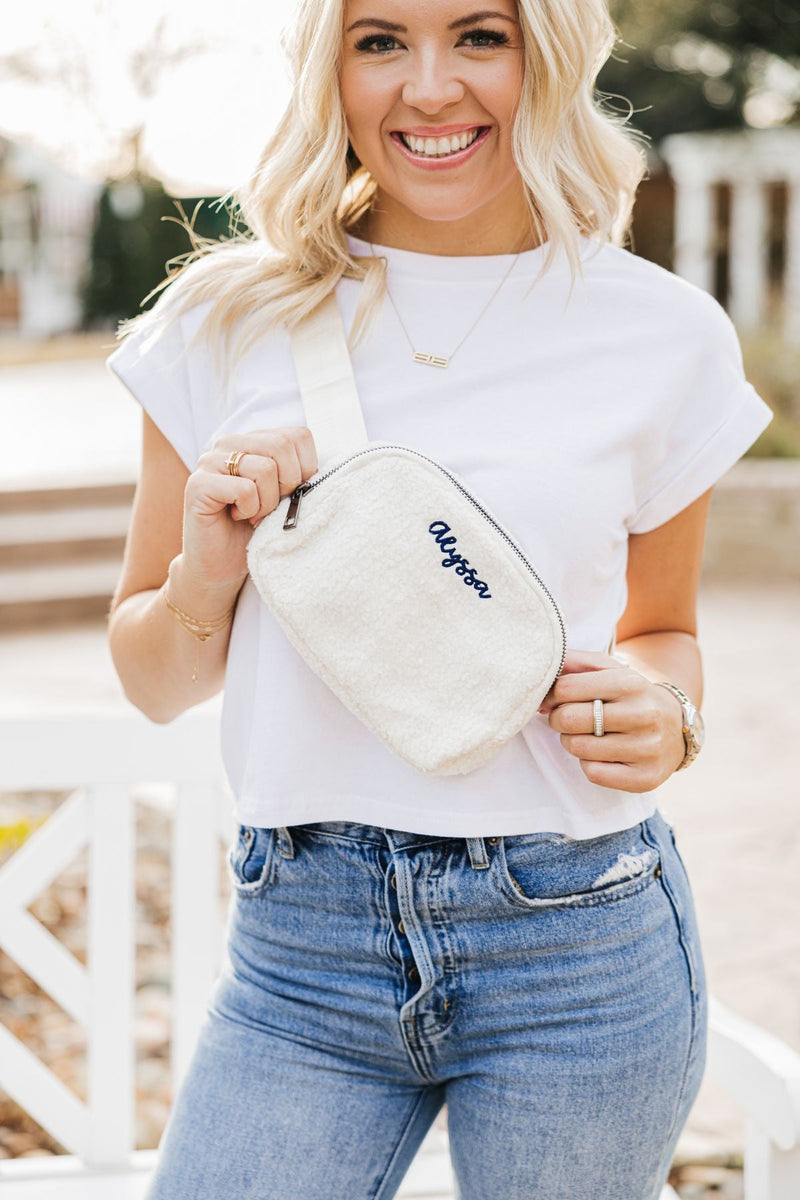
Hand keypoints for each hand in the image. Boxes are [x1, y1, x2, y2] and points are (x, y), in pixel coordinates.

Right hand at [180, 427, 317, 590]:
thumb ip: (298, 474)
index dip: (306, 469)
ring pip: (265, 468)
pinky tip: (237, 517)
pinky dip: (249, 510)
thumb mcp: (284, 497)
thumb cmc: (254, 529)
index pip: (298, 436)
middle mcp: (229, 443)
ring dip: (267, 502)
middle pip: (281, 446)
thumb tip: (319, 472)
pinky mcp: (198, 484)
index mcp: (252, 441)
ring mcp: (210, 461)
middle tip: (272, 507)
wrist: (220, 566)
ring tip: (253, 514)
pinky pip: (244, 490)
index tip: (290, 494)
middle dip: (288, 484)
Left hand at [537, 649, 685, 792]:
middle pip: (568, 719)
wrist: (678, 729)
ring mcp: (647, 748)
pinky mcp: (645, 777)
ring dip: (573, 742)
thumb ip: (575, 663)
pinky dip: (589, 764)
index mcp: (630, 682)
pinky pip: (593, 773)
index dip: (552, 695)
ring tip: (587, 735)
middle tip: (567, 719)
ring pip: (578, 747)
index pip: (566, 688)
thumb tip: (543, 675)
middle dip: (558, 719)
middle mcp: (643, 714)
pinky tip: (602, 755)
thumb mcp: (610, 671)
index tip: (555, 700)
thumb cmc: (631, 697)